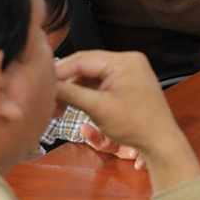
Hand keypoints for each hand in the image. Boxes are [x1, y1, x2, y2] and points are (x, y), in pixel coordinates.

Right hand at [55, 50, 199, 191]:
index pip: (82, 59)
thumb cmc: (136, 125)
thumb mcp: (98, 108)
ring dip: (74, 89)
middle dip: (65, 83)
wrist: (159, 140)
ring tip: (58, 108)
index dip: (58, 72)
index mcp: (124, 61)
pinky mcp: (128, 80)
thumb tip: (47, 86)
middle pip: (86, 66)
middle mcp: (128, 60)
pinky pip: (101, 81)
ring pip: (91, 74)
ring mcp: (129, 70)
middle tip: (47, 100)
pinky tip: (72, 104)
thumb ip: (70, 94)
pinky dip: (86, 92)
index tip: (40, 84)